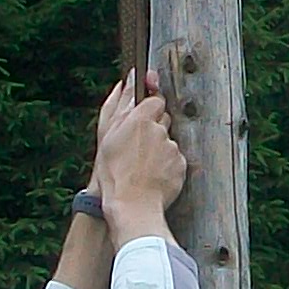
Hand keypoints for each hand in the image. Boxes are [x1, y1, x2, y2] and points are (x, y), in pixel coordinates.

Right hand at [91, 77, 186, 237]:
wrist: (132, 206)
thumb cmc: (114, 174)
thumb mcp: (107, 136)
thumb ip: (119, 105)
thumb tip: (127, 81)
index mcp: (140, 120)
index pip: (155, 100)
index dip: (150, 107)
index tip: (144, 115)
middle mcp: (160, 131)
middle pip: (163, 120)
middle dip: (153, 129)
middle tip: (137, 147)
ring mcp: (172, 149)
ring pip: (168, 142)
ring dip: (158, 150)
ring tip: (142, 167)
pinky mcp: (180, 165)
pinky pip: (175, 160)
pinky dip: (166, 166)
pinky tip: (152, 176)